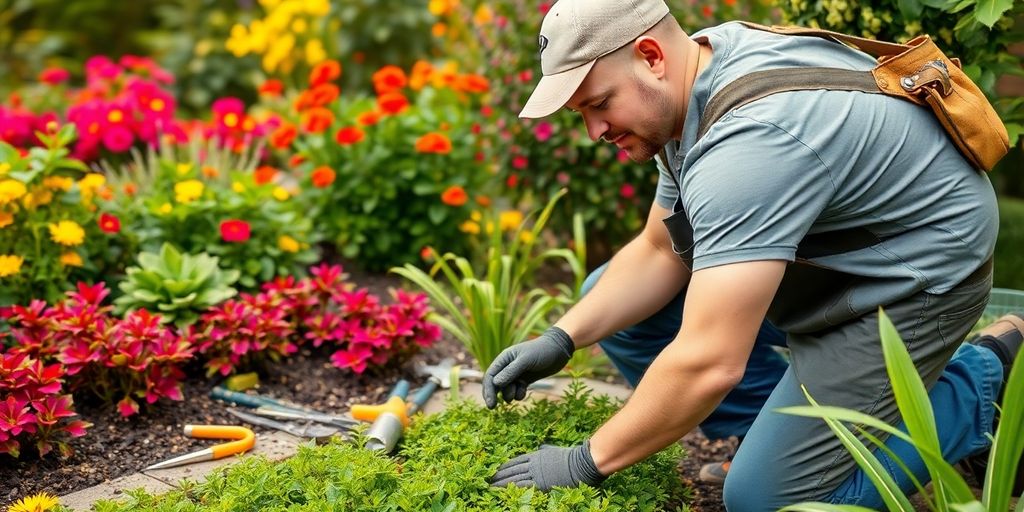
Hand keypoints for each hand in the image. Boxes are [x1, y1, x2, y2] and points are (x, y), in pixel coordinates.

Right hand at [482, 327, 574, 408]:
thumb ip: (510, 371)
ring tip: (519, 393)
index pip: (491, 376)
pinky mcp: (525, 379)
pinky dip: (519, 394)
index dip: (488, 390)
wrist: (559, 350)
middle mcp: (508, 366)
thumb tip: (496, 383)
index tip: (490, 404)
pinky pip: (517, 390)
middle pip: (495, 384)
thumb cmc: (541, 351)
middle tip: (493, 407)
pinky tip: (524, 392)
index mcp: (504, 358)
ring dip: (509, 394)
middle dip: (494, 395)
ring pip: (506, 388)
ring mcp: (516, 374)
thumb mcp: (526, 360)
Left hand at [490, 441, 606, 490]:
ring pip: (514, 478)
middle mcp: (533, 464)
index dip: (505, 466)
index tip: (496, 470)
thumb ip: (547, 450)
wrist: (581, 464)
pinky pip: (522, 485)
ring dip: (501, 482)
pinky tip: (503, 490)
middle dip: (499, 475)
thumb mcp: (556, 450)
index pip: (516, 461)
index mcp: (536, 455)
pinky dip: (511, 488)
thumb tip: (542, 447)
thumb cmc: (571, 457)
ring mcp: (536, 473)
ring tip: (491, 486)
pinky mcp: (540, 483)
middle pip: (512, 469)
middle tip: (488, 479)